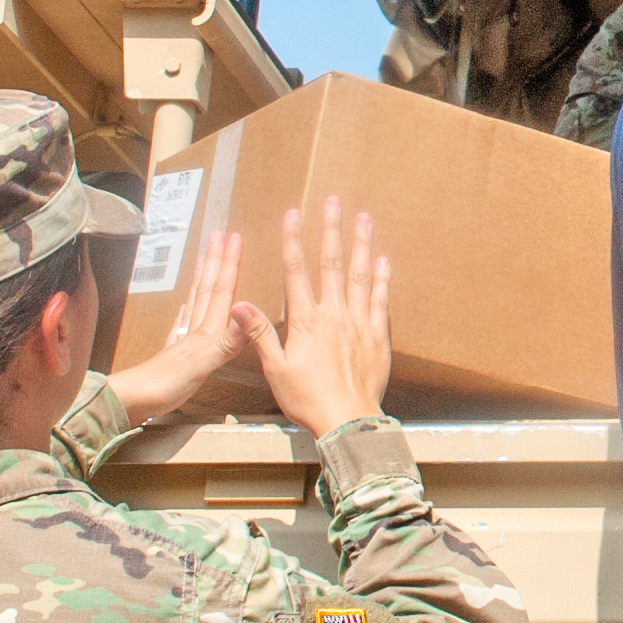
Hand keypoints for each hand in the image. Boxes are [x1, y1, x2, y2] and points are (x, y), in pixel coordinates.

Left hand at [109, 227, 250, 426]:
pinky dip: (186, 313)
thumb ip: (226, 341)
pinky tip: (185, 308)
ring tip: (204, 259)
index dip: (229, 265)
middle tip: (219, 235)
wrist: (133, 402)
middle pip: (207, 290)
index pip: (221, 292)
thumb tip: (247, 313)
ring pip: (195, 303)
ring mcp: (182, 342)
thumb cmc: (165, 386)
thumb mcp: (202, 365)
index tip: (235, 238)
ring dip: (202, 280)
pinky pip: (182, 327)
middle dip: (216, 262)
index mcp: (205, 333)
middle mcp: (194, 332)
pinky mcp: (173, 355)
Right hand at [242, 201, 392, 434]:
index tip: (292, 214)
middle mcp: (334, 315)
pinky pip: (380, 300)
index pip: (296, 272)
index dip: (293, 241)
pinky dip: (382, 278)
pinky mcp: (377, 336)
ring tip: (363, 217)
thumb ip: (260, 334)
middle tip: (333, 201)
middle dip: (330, 230)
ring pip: (360, 275)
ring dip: (361, 244)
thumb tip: (240, 304)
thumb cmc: (308, 400)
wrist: (348, 421)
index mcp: (306, 321)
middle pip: (331, 264)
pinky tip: (383, 259)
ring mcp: (359, 323)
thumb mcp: (276, 369)